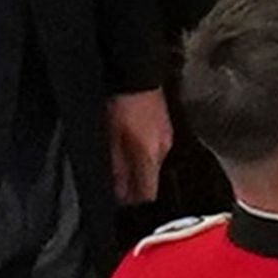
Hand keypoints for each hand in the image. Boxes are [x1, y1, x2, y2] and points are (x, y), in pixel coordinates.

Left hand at [108, 89, 173, 205]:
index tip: (119, 201)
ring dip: (139, 169)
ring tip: (121, 163)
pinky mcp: (165, 128)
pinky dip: (144, 154)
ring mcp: (167, 139)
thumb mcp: (111, 138)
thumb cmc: (121, 106)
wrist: (138, 75)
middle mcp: (163, 151)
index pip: (147, 193)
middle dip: (135, 186)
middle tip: (116, 184)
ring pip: (153, 165)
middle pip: (151, 180)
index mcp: (149, 157)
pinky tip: (131, 145)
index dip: (133, 201)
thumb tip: (119, 194)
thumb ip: (117, 168)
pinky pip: (155, 151)